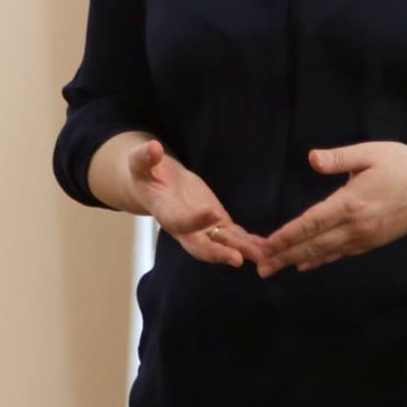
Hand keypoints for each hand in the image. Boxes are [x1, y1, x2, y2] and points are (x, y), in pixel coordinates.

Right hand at [124, 139, 266, 268]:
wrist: (156, 184)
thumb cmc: (145, 173)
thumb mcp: (139, 163)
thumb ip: (144, 158)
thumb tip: (153, 148)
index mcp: (165, 212)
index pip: (179, 221)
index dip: (195, 220)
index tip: (213, 213)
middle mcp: (184, 228)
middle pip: (200, 246)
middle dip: (219, 253)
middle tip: (237, 259)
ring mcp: (202, 228)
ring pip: (222, 243)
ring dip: (242, 251)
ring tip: (264, 256)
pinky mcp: (217, 222)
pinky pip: (234, 236)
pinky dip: (249, 243)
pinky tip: (267, 249)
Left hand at [257, 142, 406, 277]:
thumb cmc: (402, 164)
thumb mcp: (370, 153)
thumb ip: (339, 158)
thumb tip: (312, 158)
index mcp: (351, 202)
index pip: (311, 222)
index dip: (287, 235)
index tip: (267, 245)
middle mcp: (356, 226)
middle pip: (313, 244)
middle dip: (285, 256)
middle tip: (261, 268)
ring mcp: (366, 237)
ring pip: (326, 253)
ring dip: (298, 261)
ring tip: (276, 268)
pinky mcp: (373, 241)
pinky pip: (341, 253)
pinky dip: (321, 260)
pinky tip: (307, 263)